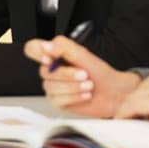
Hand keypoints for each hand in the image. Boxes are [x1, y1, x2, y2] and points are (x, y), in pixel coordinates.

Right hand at [24, 36, 140, 116]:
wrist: (115, 94)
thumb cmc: (102, 74)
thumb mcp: (85, 55)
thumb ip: (64, 47)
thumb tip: (46, 46)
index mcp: (55, 55)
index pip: (32, 48)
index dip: (37, 53)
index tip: (50, 59)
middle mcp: (52, 70)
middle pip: (43, 71)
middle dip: (67, 74)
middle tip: (84, 74)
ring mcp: (53, 87)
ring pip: (51, 87)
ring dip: (73, 87)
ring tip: (88, 85)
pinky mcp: (58, 101)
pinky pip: (57, 99)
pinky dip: (74, 97)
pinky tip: (84, 95)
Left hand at [115, 66, 148, 147]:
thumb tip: (146, 113)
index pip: (146, 87)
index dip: (138, 102)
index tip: (132, 114)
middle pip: (136, 92)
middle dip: (130, 107)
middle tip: (123, 121)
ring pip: (131, 100)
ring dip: (125, 113)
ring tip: (121, 125)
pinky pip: (130, 108)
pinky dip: (123, 117)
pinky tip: (121, 124)